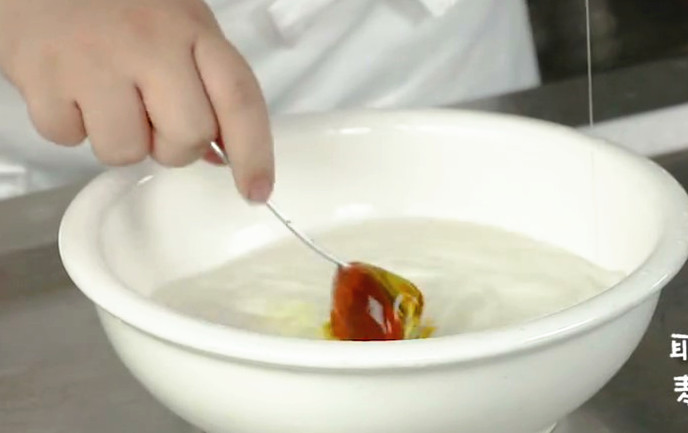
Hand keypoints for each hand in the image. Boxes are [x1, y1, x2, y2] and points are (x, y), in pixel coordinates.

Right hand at [0, 0, 273, 201]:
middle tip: (153, 118)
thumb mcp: (178, 24)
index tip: (257, 191)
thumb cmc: (118, 1)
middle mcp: (148, 43)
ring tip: (105, 96)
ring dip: (120, 139)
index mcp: (191, 28)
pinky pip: (68, 138)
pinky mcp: (40, 74)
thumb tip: (220, 154)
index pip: (240, 100)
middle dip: (175, 146)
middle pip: (188, 137)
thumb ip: (205, 84)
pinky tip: (70, 87)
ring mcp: (93, 60)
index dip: (255, 153)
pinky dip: (70, 125)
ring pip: (126, 151)